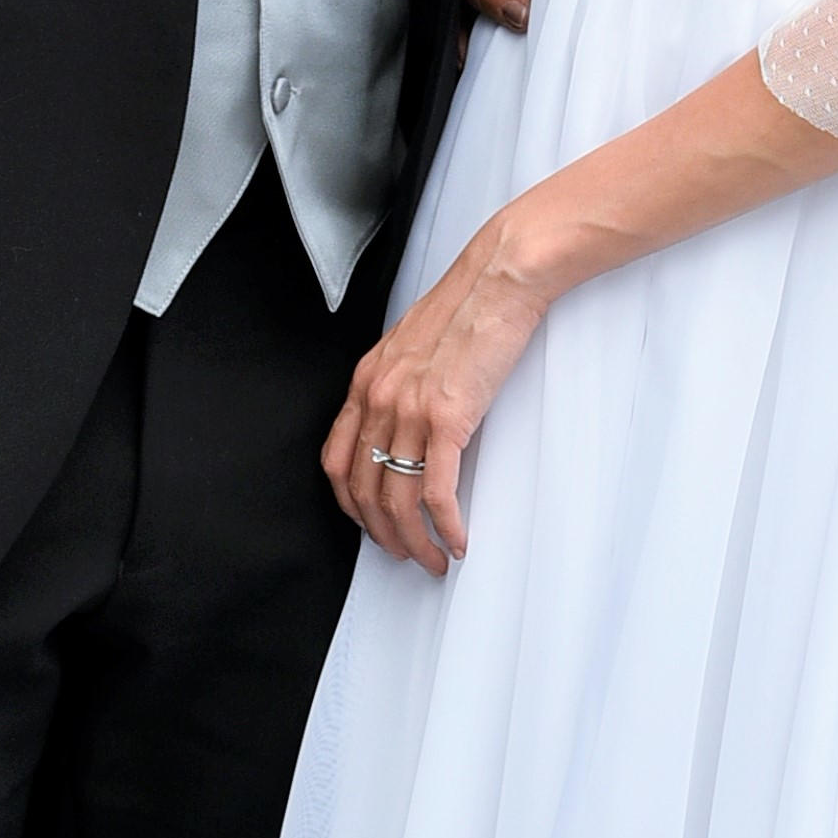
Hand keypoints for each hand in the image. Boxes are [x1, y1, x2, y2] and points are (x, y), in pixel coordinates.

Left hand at [325, 216, 560, 570]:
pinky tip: (456, 541)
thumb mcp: (414, 344)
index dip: (351, 504)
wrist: (500, 278)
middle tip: (405, 554)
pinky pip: (437, 492)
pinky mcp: (448, 419)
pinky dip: (445, 527)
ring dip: (414, 542)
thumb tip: (408, 421)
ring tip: (432, 559)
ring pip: (398, 500)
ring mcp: (410, 411)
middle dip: (382, 534)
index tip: (370, 523)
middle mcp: (379, 399)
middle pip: (364, 490)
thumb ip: (401, 383)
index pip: (337, 460)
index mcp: (368, 381)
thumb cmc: (468, 305)